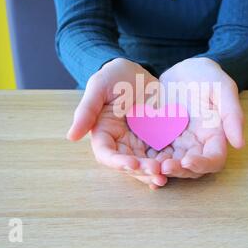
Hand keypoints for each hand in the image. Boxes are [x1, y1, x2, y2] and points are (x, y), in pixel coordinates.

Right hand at [67, 58, 167, 188]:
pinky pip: (160, 155)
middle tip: (156, 171)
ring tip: (166, 176)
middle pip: (128, 164)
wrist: (138, 71)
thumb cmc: (114, 76)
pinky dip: (167, 164)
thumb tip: (71, 136)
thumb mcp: (98, 87)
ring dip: (154, 172)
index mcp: (104, 133)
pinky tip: (176, 169)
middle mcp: (120, 142)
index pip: (106, 154)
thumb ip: (86, 110)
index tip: (132, 164)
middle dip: (141, 170)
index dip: (118, 162)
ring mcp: (139, 142)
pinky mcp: (155, 139)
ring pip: (145, 164)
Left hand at [157, 58, 244, 177]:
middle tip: (163, 166)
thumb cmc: (207, 76)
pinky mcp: (160, 138)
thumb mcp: (222, 88)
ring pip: (171, 165)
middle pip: (191, 169)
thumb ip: (232, 114)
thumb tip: (240, 144)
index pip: (214, 160)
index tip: (188, 161)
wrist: (183, 70)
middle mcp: (196, 144)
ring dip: (160, 169)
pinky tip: (136, 161)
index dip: (203, 165)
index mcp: (214, 136)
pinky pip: (154, 154)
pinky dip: (147, 160)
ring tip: (148, 166)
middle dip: (178, 170)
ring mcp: (177, 143)